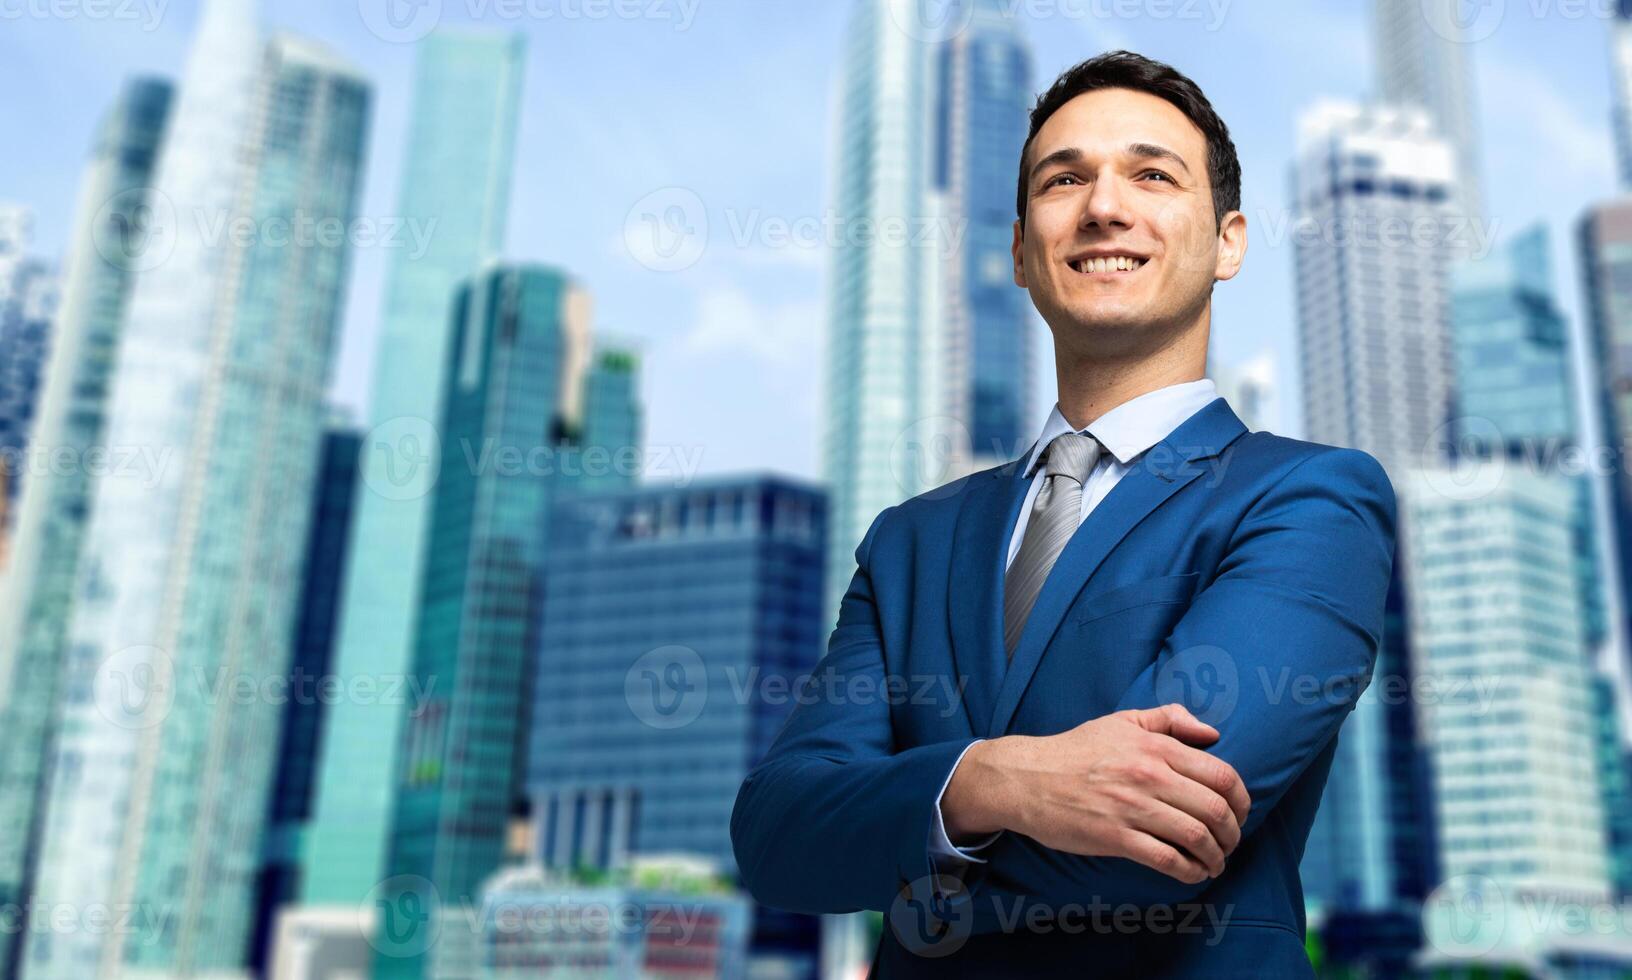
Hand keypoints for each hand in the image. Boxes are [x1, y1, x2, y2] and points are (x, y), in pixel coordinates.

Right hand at [942, 703, 1250, 882]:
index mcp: (1155, 747)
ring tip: (1215, 863)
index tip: (1240, 814)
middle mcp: (1149, 775)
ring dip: (1216, 857)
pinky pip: (1167, 860)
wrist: (1025, 777)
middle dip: (1233, 834)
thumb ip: (1169, 719)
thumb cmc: (1075, 750)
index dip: (1242, 800)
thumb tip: (1211, 732)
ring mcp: (1132, 808)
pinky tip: (1193, 873)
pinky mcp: (1115, 837)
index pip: (1222, 775)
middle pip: (1216, 810)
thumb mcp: (1121, 721)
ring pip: (1197, 837)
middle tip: (1230, 843)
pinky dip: (1189, 871)